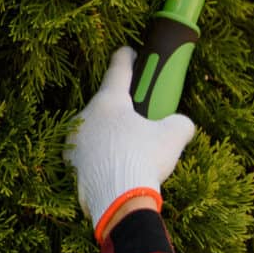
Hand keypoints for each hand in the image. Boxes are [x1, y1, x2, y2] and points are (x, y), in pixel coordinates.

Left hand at [64, 46, 197, 234]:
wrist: (119, 201)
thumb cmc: (143, 160)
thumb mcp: (174, 135)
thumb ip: (180, 122)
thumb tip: (182, 124)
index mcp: (108, 101)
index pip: (118, 70)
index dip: (128, 58)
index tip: (129, 51)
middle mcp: (85, 117)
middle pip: (106, 105)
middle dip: (122, 108)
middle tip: (141, 118)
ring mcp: (74, 142)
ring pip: (96, 130)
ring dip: (111, 134)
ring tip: (131, 151)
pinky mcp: (71, 166)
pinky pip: (89, 154)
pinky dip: (102, 156)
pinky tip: (118, 168)